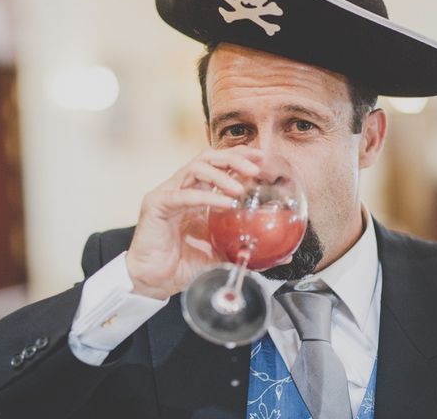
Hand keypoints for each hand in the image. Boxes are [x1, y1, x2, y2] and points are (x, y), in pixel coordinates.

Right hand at [126, 146, 261, 299]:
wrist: (154, 281)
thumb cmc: (183, 265)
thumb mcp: (222, 254)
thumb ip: (247, 249)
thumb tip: (283, 255)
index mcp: (196, 194)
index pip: (217, 164)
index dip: (238, 156)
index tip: (260, 157)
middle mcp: (181, 189)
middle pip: (207, 158)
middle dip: (233, 158)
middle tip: (255, 168)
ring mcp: (168, 194)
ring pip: (195, 168)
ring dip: (221, 174)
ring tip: (240, 188)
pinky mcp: (156, 205)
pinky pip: (183, 195)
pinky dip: (207, 197)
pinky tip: (225, 203)